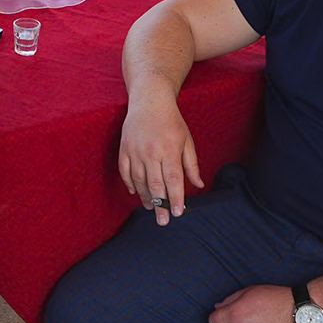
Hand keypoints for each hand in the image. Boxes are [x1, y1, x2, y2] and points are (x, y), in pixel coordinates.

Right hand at [117, 91, 202, 225]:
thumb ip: (191, 165)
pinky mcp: (124, 149)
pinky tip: (136, 193)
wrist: (149, 101)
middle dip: (161, 205)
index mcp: (169, 150)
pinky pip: (125, 172)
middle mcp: (151, 152)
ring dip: (145, 197)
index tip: (178, 213)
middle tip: (164, 221)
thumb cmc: (172, 122)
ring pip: (139, 181)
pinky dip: (130, 184)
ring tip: (152, 208)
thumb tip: (198, 185)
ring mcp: (135, 151)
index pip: (173, 180)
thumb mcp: (187, 141)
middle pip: (155, 185)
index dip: (176, 198)